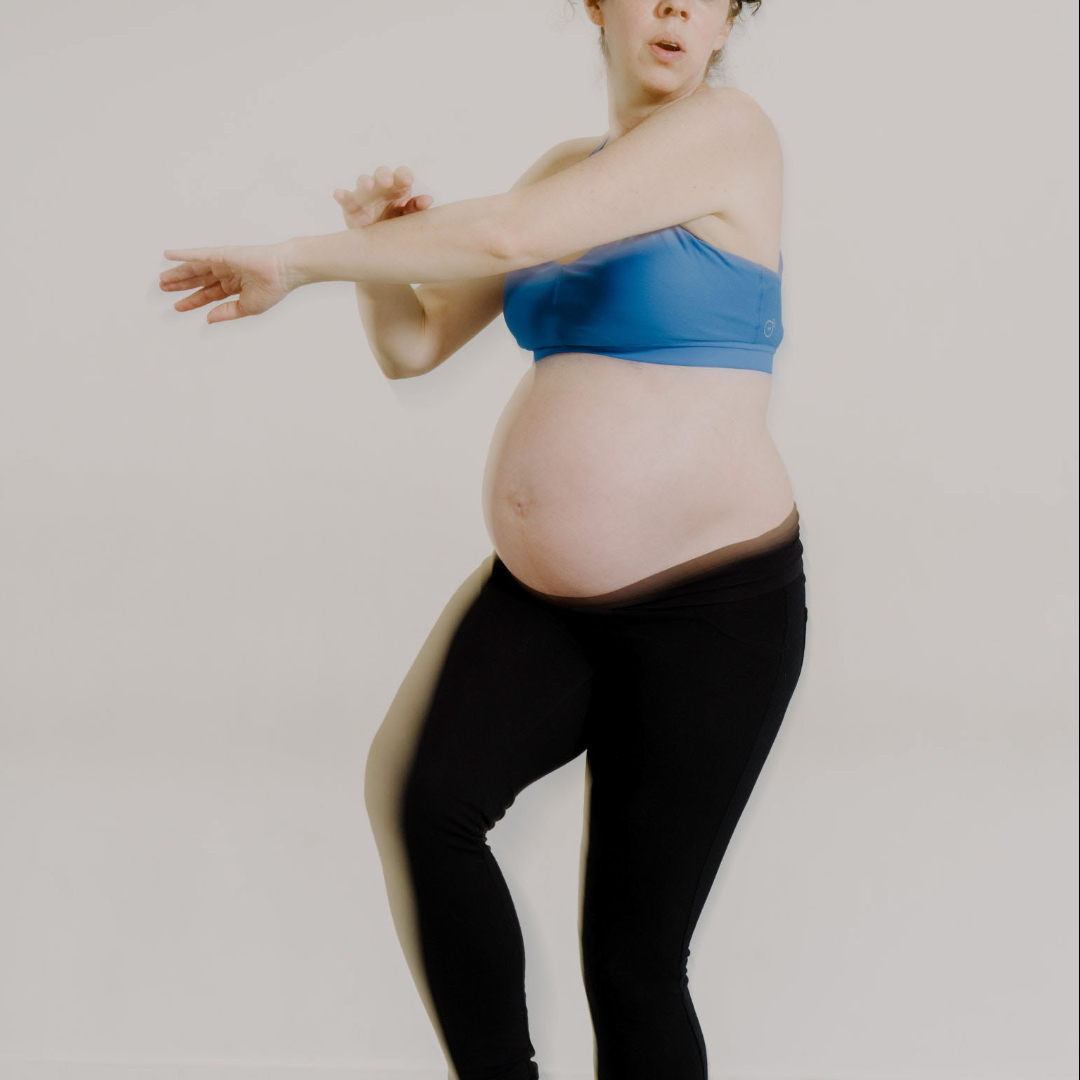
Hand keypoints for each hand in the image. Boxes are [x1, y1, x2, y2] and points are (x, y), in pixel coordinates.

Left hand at [159, 241, 292, 323]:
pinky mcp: (221, 254)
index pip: (208, 295)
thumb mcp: (247, 307)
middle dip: (182, 285)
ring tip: (163, 278)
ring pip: (195, 268)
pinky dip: (182, 254)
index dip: (193, 301)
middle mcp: (227, 274)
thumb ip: (227, 313)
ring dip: (178, 273)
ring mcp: (223, 263)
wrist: (283, 271)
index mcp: (235, 287)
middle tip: (164, 287)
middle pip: (198, 280)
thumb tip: (208, 319)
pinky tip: (168, 255)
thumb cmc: (272, 289)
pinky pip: (198, 254)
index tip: (178, 306)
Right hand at [333, 163, 432, 229]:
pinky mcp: (351, 206)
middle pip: (381, 174)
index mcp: (398, 188)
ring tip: (369, 186)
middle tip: (388, 182)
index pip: (401, 174)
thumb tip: (428, 200)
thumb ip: (416, 208)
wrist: (380, 246)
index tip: (408, 180)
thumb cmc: (396, 226)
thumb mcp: (407, 218)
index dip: (404, 175)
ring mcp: (365, 195)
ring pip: (363, 181)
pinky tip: (338, 193)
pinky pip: (345, 198)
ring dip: (365, 181)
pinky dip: (341, 195)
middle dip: (384, 175)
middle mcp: (381, 187)